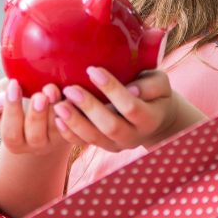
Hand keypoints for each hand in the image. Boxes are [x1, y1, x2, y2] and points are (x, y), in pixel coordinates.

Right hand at [0, 77, 75, 154]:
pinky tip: (72, 96)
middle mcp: (36, 145)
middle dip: (37, 116)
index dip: (11, 110)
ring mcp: (57, 140)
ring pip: (58, 132)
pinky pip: (77, 129)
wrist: (40, 99)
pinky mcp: (75, 132)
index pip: (10, 133)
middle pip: (36, 137)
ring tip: (54, 90)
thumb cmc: (15, 97)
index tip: (14, 83)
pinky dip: (76, 114)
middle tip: (40, 94)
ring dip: (57, 111)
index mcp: (14, 140)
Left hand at [53, 67, 199, 151]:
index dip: (112, 89)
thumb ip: (151, 85)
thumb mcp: (161, 84)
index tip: (93, 70)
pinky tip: (57, 119)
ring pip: (94, 139)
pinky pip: (84, 144)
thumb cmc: (155, 92)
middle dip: (89, 108)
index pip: (131, 106)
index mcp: (150, 119)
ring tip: (59, 105)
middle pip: (110, 126)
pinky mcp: (104, 147)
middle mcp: (134, 136)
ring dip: (75, 122)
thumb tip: (132, 90)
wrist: (156, 120)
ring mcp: (118, 145)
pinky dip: (69, 134)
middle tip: (70, 89)